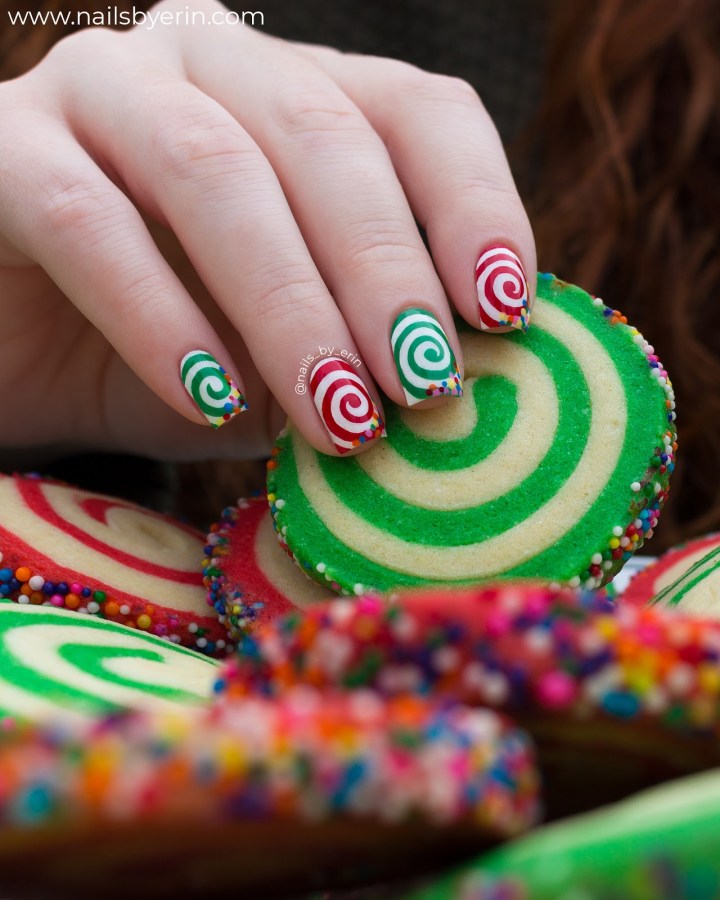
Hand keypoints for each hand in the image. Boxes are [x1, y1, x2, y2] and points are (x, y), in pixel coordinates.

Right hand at [0, 0, 534, 462]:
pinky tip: (210, 399)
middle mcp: (206, 64)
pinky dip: (158, 317)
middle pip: (323, 137)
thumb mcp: (283, 357)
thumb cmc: (163, 357)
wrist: (15, 353)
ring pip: (215, 170)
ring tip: (337, 415)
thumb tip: (464, 392)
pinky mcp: (0, 149)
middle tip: (425, 387)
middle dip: (385, 272)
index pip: (417, 111)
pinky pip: (86, 220)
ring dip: (290, 304)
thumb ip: (358, 358)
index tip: (505, 311)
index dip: (475, 204)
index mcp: (294, 96)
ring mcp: (98, 89)